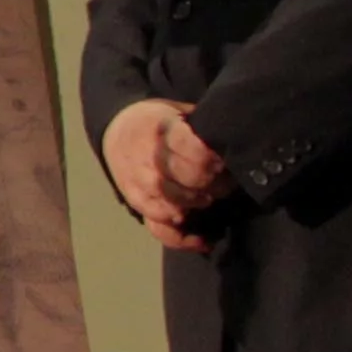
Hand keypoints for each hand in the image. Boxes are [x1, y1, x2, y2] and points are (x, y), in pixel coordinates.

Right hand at [101, 100, 220, 245]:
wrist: (116, 128)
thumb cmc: (158, 121)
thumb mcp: (179, 110)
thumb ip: (202, 126)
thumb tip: (235, 140)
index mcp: (163, 131)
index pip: (196, 154)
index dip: (217, 162)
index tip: (226, 161)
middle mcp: (150, 159)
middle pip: (190, 181)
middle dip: (215, 185)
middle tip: (226, 181)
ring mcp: (142, 184)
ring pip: (174, 205)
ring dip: (198, 204)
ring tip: (209, 198)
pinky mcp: (137, 204)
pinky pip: (159, 228)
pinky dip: (183, 238)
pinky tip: (203, 240)